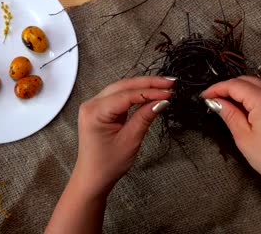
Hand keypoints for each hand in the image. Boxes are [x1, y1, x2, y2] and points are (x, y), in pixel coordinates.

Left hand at [75, 76, 174, 197]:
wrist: (93, 177)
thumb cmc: (107, 164)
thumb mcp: (130, 140)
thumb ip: (144, 117)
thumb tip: (161, 101)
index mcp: (95, 112)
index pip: (127, 95)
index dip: (150, 92)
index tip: (168, 92)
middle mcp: (91, 104)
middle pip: (124, 86)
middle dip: (148, 83)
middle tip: (169, 83)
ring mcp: (95, 106)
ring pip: (122, 88)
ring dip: (143, 86)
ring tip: (163, 86)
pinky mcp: (101, 109)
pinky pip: (120, 96)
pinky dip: (136, 94)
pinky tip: (150, 93)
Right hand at [202, 76, 260, 233]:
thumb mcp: (243, 137)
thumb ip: (229, 114)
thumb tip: (215, 102)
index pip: (235, 85)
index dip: (216, 89)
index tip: (203, 97)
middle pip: (246, 81)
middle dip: (227, 87)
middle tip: (212, 100)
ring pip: (257, 85)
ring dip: (239, 90)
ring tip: (224, 104)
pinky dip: (251, 96)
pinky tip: (242, 108)